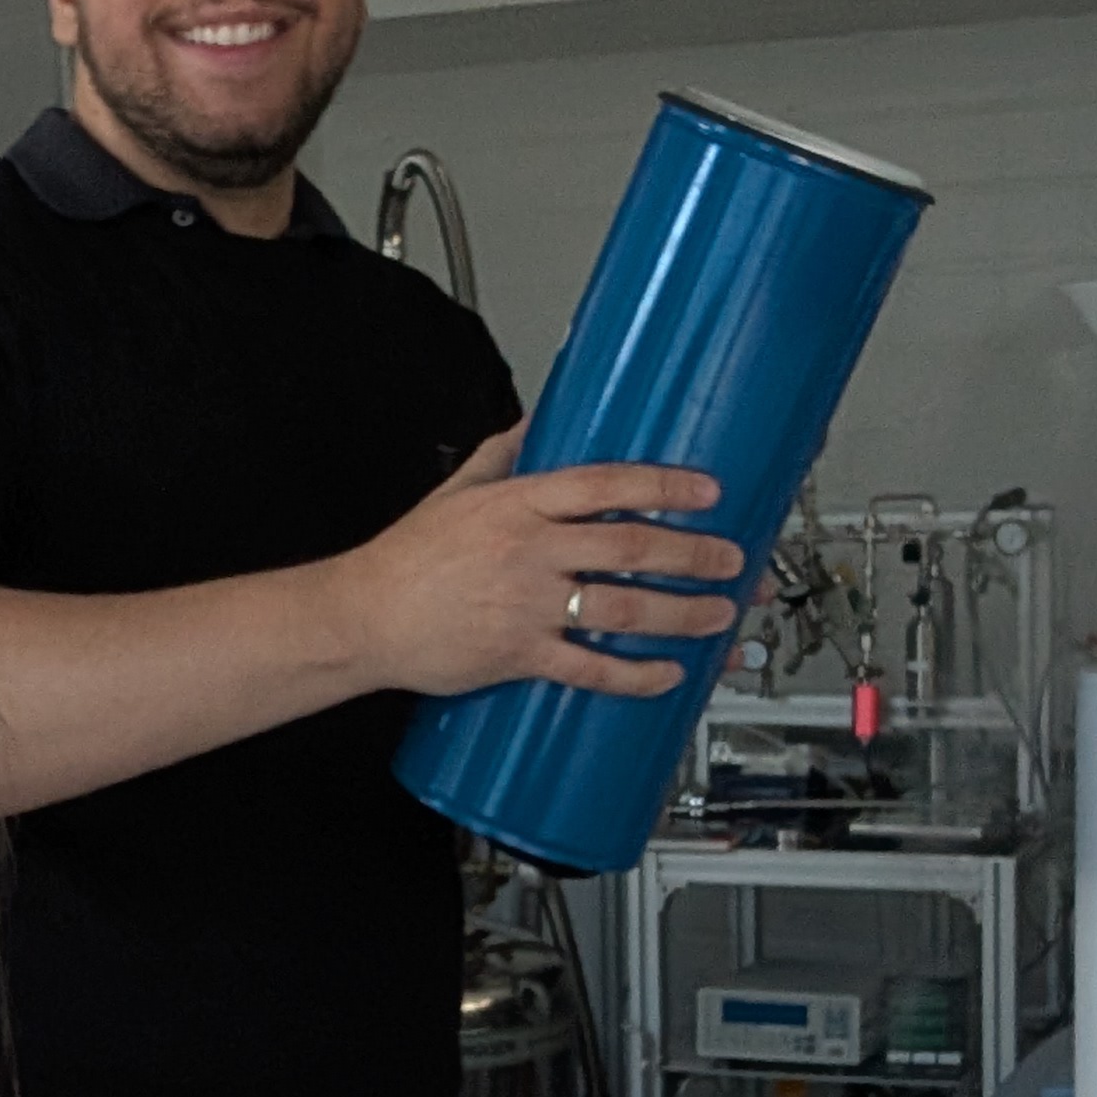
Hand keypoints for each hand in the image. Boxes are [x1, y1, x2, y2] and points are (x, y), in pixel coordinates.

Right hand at [316, 426, 747, 698]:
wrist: (362, 617)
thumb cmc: (406, 559)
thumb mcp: (454, 490)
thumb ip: (504, 455)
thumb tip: (541, 422)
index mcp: (518, 504)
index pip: (606, 486)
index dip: (664, 487)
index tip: (708, 492)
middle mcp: (529, 551)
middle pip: (630, 547)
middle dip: (693, 554)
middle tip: (733, 560)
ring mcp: (526, 606)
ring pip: (621, 607)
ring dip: (681, 613)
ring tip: (719, 616)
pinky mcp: (518, 655)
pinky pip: (589, 668)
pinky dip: (634, 674)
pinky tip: (667, 674)